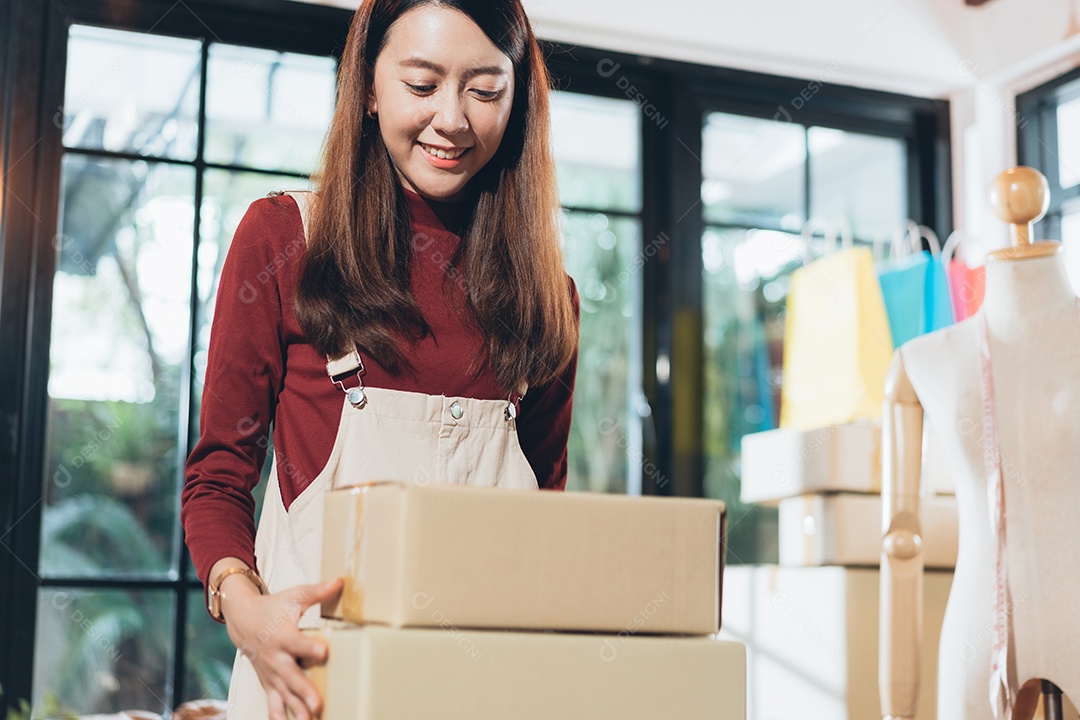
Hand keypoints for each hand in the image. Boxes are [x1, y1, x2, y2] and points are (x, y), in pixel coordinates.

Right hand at [221, 576, 343, 719]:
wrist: (242, 620)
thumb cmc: (273, 606)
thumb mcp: (294, 595)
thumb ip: (318, 591)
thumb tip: (341, 581)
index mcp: (283, 634)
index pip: (298, 642)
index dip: (310, 647)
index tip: (324, 652)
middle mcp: (276, 657)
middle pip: (291, 676)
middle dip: (304, 692)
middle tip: (318, 704)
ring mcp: (271, 673)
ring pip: (283, 694)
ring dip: (295, 710)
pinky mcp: (268, 682)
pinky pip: (273, 702)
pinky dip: (278, 716)